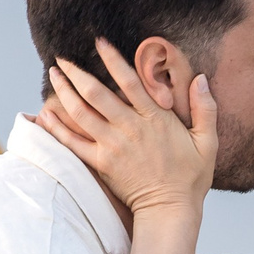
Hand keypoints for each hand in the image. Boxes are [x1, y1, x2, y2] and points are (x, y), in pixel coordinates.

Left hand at [37, 38, 216, 216]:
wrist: (170, 211)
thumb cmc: (190, 177)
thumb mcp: (207, 142)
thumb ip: (205, 109)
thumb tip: (200, 79)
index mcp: (155, 118)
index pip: (131, 82)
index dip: (113, 60)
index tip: (99, 42)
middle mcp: (130, 128)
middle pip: (97, 94)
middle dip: (77, 73)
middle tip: (62, 57)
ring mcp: (113, 146)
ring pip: (82, 113)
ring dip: (64, 92)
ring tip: (54, 75)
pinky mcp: (101, 163)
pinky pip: (74, 143)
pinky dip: (57, 128)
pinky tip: (45, 114)